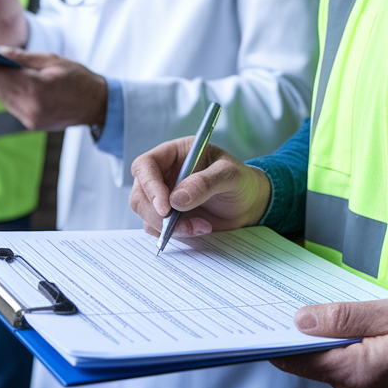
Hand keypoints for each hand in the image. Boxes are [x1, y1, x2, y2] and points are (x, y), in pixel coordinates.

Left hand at [0, 48, 106, 130]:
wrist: (98, 106)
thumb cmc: (79, 79)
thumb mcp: (52, 60)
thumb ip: (22, 58)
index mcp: (36, 90)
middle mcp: (29, 108)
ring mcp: (29, 119)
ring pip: (0, 96)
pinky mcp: (30, 123)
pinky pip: (9, 103)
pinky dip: (1, 90)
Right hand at [129, 140, 271, 238]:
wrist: (248, 204)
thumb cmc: (240, 181)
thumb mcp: (229, 175)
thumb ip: (205, 183)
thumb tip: (176, 199)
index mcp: (174, 154)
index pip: (145, 165)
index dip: (149, 185)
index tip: (165, 208)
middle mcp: (163, 174)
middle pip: (140, 194)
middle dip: (157, 214)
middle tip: (183, 224)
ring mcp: (163, 197)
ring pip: (146, 215)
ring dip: (169, 227)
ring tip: (201, 226)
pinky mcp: (168, 217)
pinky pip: (157, 229)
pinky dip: (175, 234)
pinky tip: (200, 228)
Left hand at [271, 299, 387, 387]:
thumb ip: (345, 317)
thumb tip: (301, 319)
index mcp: (355, 372)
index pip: (296, 359)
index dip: (278, 335)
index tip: (265, 312)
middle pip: (309, 360)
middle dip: (301, 331)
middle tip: (294, 298)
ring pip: (328, 362)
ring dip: (324, 337)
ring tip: (325, 307)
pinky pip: (346, 366)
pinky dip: (342, 346)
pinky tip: (351, 325)